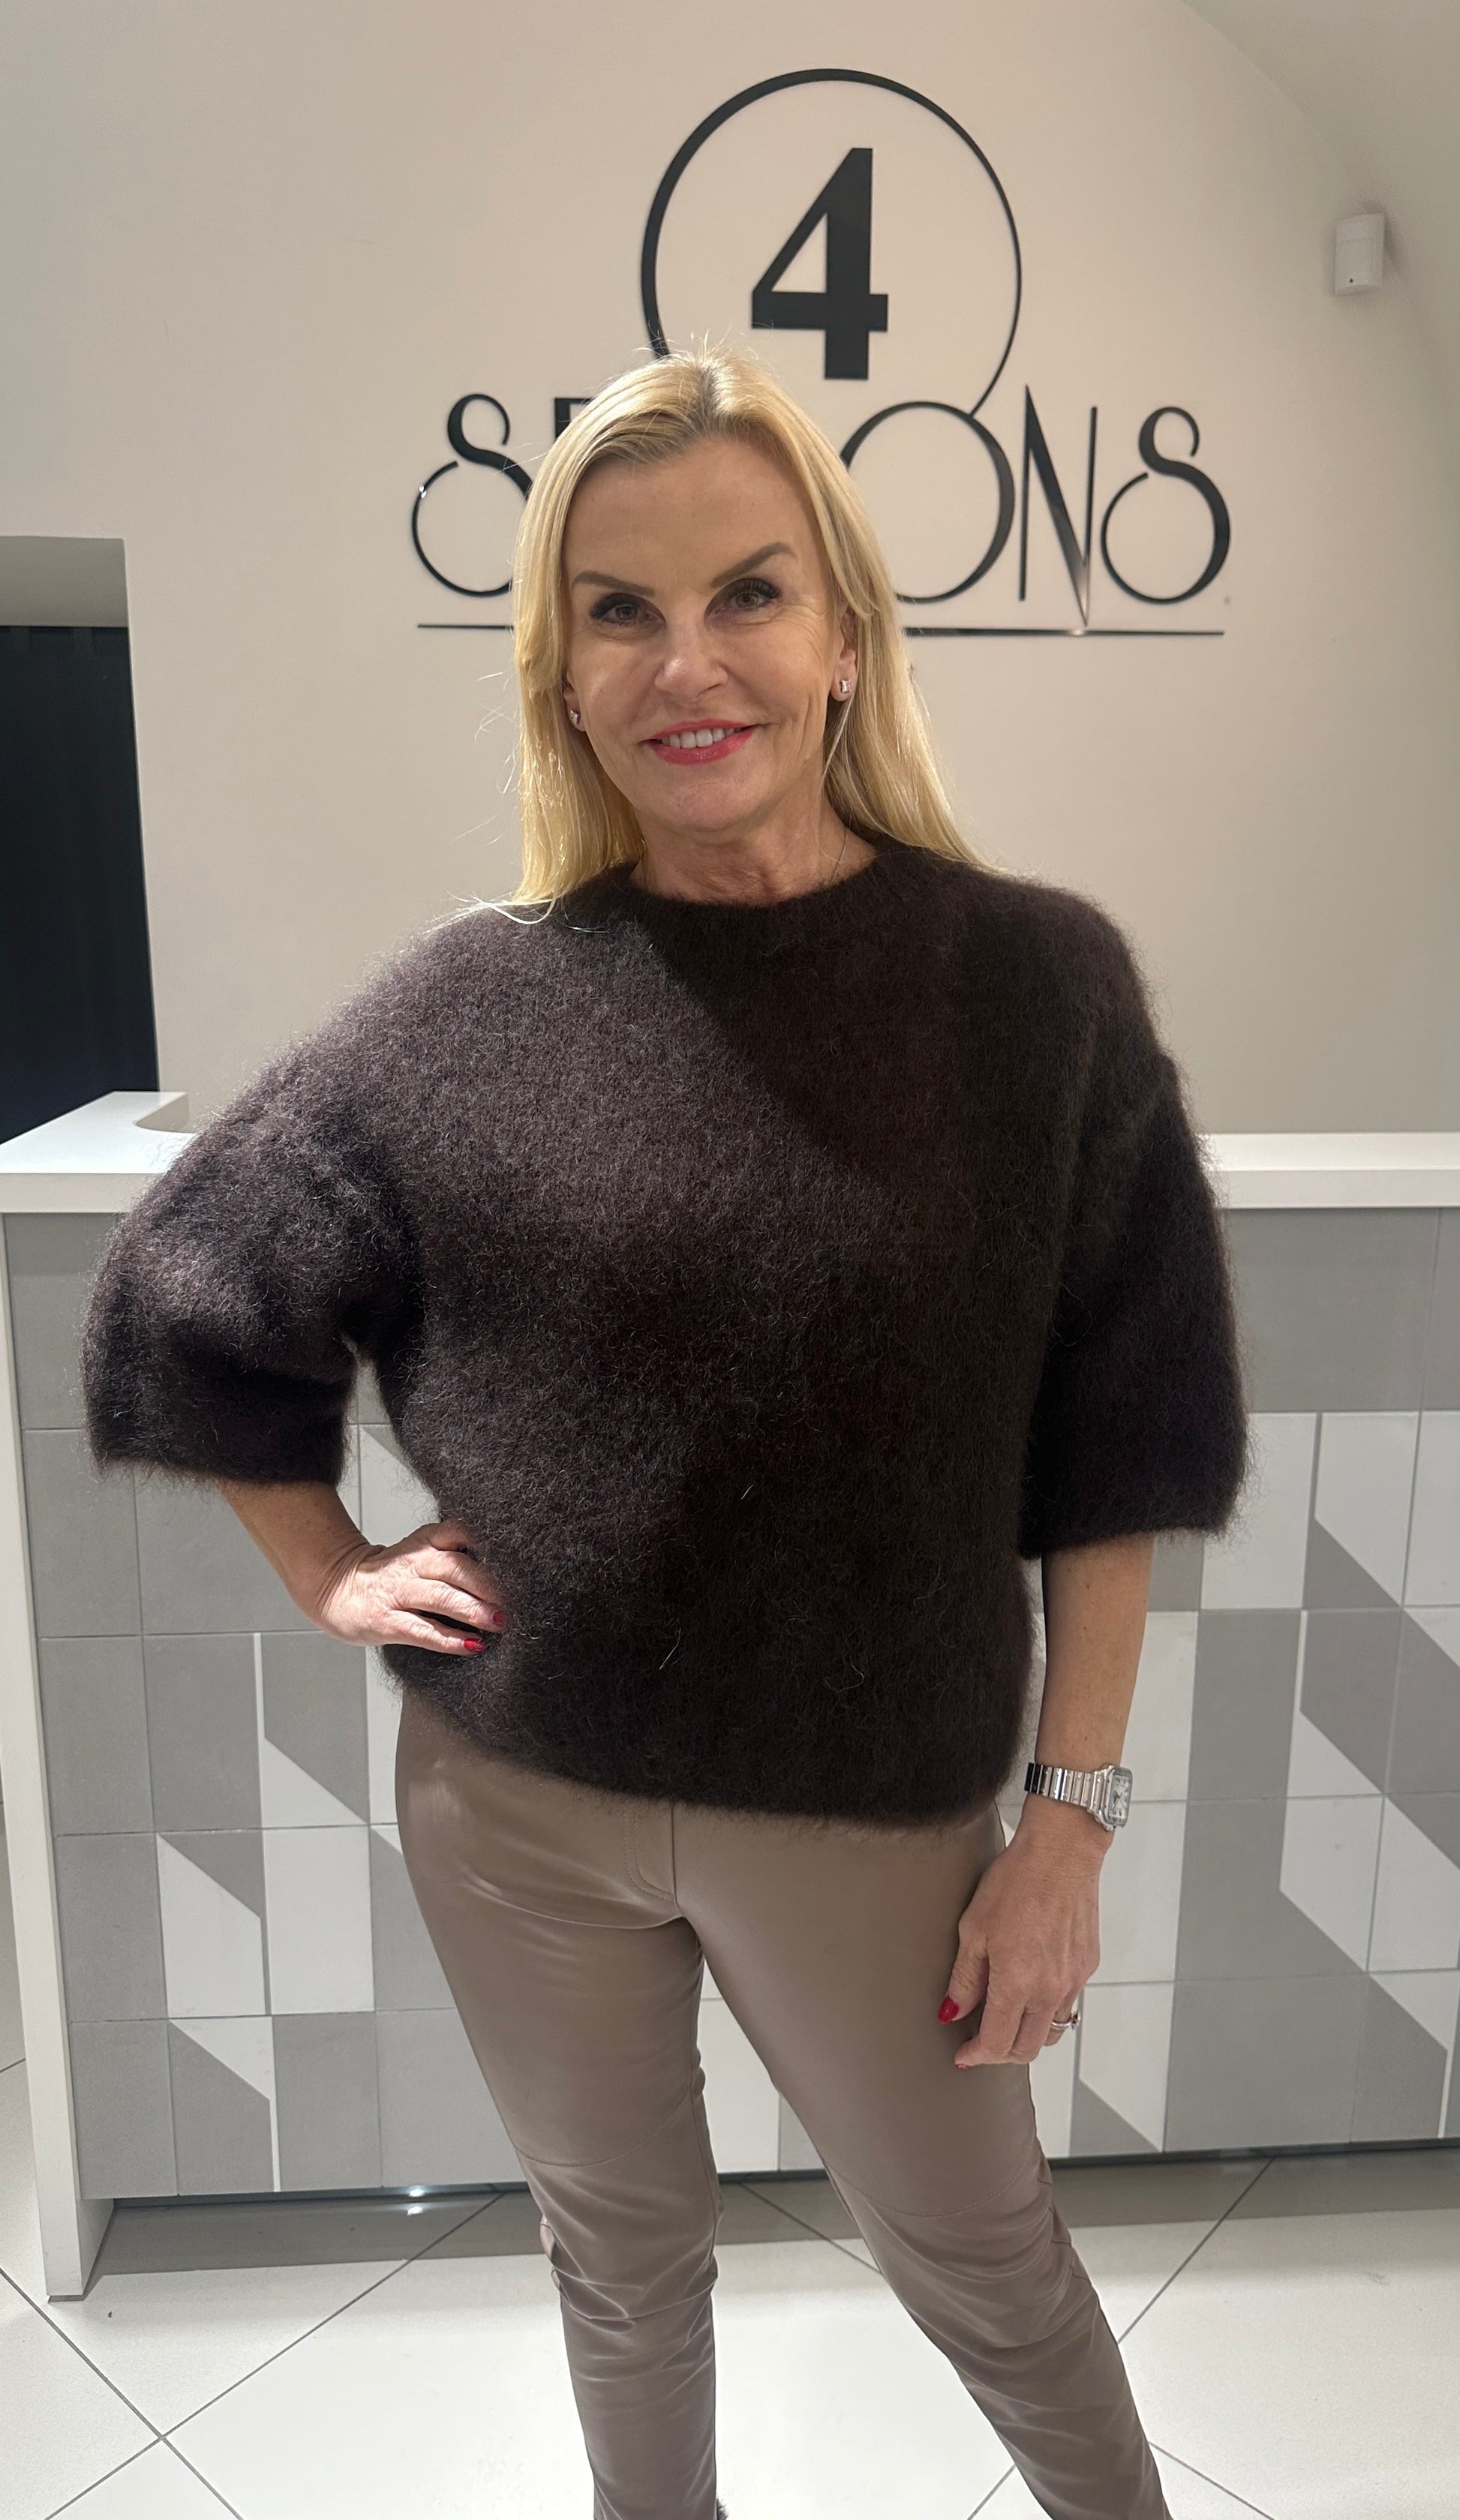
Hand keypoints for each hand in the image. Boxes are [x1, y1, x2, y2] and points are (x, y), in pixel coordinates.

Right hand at [307, 1517, 506, 1655]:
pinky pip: (423, 1631)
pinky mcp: (387, 1621)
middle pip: (456, 1568)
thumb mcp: (420, 1552)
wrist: (336, 1587)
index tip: (515, 1561)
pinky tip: (471, 1645)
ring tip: (499, 1623)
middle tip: (515, 1601)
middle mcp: (412, 1563)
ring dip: (474, 1611)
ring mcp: (398, 1592)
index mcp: (424, 1541)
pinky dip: (449, 1639)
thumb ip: (454, 1555)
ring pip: (442, 1598)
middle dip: (489, 1585)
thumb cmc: (389, 1575)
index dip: (488, 1546)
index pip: (459, 1533)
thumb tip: (505, 1572)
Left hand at [937, 1797, 1105, 2065]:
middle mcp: (1050, 1989)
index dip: (976, 2056)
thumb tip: (951, 2013)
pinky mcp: (1088, 1965)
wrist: (1061, 1851)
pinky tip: (1031, 1988)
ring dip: (1027, 2035)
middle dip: (1001, 2054)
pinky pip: (1068, 2002)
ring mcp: (1074, 1979)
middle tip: (980, 2042)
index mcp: (1018, 1982)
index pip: (997, 2043)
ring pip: (1052, 2030)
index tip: (963, 2055)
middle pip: (1028, 2048)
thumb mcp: (974, 1928)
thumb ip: (965, 1978)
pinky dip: (1047, 2008)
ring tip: (1006, 2018)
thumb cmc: (1016, 1881)